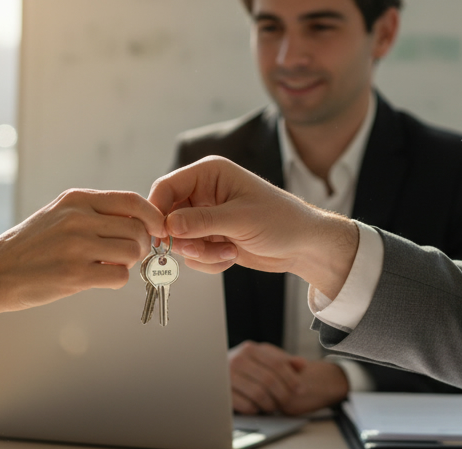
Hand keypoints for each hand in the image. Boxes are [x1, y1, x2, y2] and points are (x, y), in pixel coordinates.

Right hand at [0, 189, 164, 335]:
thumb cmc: (28, 247)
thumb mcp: (58, 215)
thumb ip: (94, 214)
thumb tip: (137, 222)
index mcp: (76, 200)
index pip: (132, 201)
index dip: (153, 217)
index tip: (156, 229)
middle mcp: (78, 219)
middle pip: (138, 229)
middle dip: (141, 245)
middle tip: (128, 255)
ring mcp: (77, 247)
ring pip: (132, 252)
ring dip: (128, 263)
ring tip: (109, 266)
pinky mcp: (75, 275)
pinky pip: (119, 276)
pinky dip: (116, 280)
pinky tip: (99, 279)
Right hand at [147, 156, 359, 296]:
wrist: (303, 245)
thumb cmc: (281, 221)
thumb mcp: (240, 219)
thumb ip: (201, 221)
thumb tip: (167, 226)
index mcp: (209, 174)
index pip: (166, 188)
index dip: (158, 211)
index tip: (160, 235)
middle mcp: (203, 193)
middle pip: (167, 217)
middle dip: (183, 239)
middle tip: (201, 249)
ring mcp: (206, 217)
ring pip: (180, 240)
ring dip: (201, 253)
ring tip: (228, 251)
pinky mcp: (211, 238)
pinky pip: (193, 255)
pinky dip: (209, 261)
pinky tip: (232, 255)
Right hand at [230, 342, 348, 414]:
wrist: (212, 374)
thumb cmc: (245, 368)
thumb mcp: (264, 359)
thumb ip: (284, 362)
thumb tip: (302, 364)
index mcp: (250, 349)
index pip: (277, 364)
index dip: (292, 378)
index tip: (300, 390)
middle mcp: (237, 360)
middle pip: (269, 380)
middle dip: (283, 394)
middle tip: (287, 402)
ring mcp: (227, 377)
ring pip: (259, 394)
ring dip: (270, 404)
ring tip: (274, 406)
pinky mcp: (222, 393)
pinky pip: (246, 405)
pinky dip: (256, 410)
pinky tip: (258, 408)